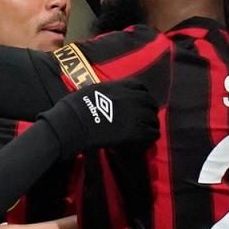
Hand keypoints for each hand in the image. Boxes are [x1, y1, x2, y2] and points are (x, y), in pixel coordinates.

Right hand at [40, 78, 158, 159]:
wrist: (74, 124)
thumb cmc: (75, 107)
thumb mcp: (91, 90)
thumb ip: (105, 92)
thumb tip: (103, 95)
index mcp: (120, 86)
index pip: (140, 87)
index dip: (142, 95)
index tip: (140, 102)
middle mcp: (132, 98)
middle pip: (150, 102)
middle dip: (149, 110)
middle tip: (144, 120)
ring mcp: (136, 114)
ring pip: (154, 119)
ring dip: (150, 125)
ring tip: (144, 132)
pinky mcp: (136, 131)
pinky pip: (153, 134)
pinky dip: (150, 138)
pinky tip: (143, 142)